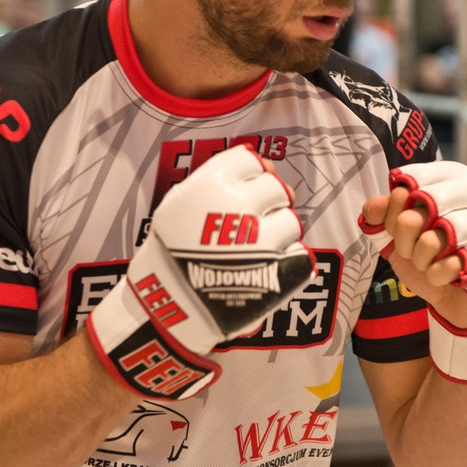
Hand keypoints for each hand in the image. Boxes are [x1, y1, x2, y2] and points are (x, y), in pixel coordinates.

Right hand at [88, 145, 313, 399]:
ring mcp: (263, 239)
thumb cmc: (172, 252)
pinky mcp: (279, 270)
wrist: (167, 306)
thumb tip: (267, 166)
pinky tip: (265, 268)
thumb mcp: (180, 204)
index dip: (250, 175)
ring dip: (277, 233)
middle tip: (246, 223)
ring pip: (291, 221)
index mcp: (212, 184)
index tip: (241, 190)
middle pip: (276, 187)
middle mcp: (241, 206)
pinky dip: (286, 261)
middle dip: (267, 203)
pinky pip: (298, 254)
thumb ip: (219, 179)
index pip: (251, 160)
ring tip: (254, 251)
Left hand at [359, 161, 466, 404]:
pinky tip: (444, 278)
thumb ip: (383, 216)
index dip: (393, 206)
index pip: (409, 181)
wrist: (462, 303)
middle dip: (405, 233)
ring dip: (421, 257)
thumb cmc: (432, 259)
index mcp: (454, 180)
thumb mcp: (400, 236)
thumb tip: (372, 207)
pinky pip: (449, 264)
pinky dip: (436, 276)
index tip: (396, 222)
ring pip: (434, 235)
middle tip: (411, 249)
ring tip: (428, 264)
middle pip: (418, 205)